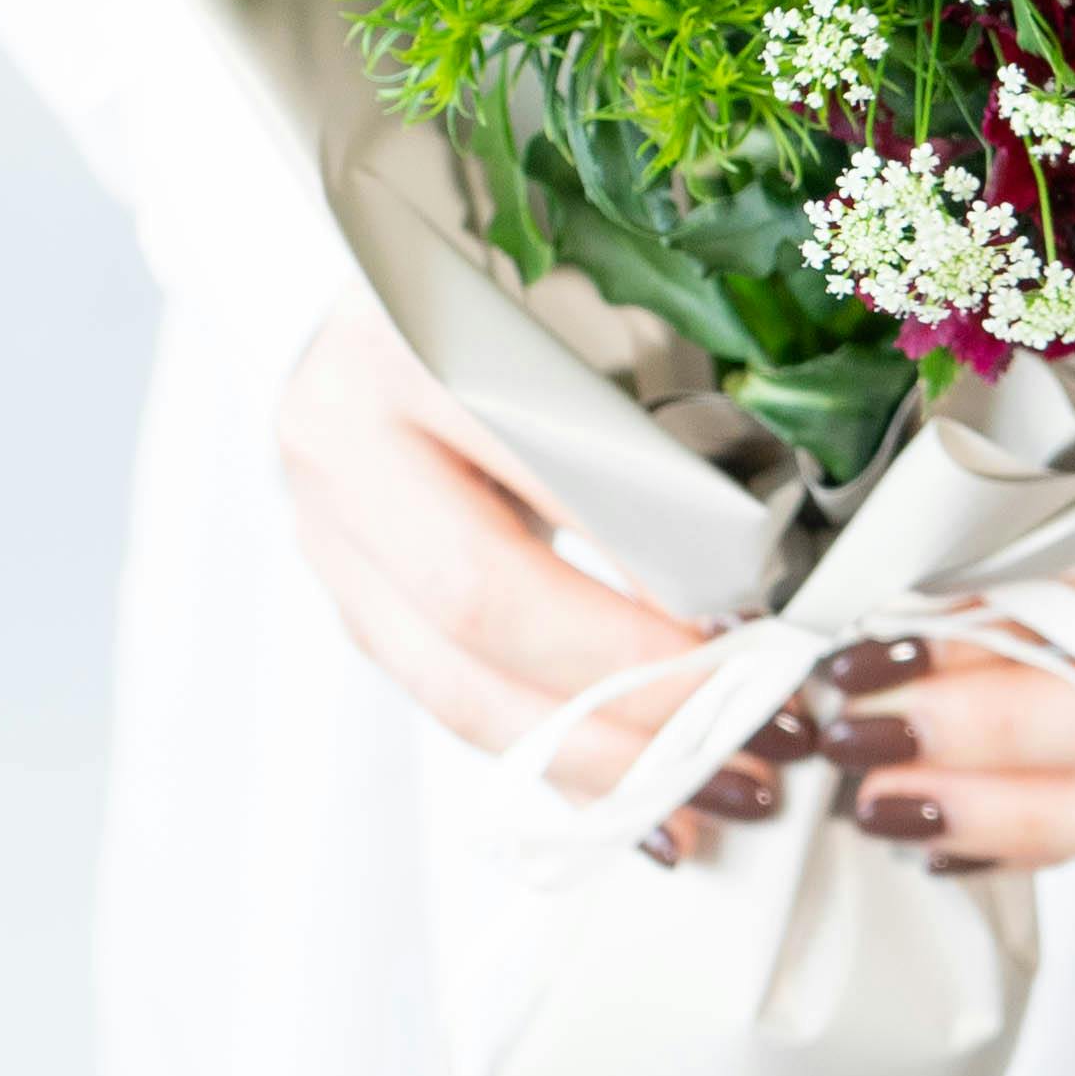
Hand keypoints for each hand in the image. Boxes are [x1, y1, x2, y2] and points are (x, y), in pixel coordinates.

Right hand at [278, 284, 800, 856]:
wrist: (389, 286)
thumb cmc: (509, 291)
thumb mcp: (587, 314)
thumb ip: (644, 417)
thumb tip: (746, 553)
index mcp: (399, 347)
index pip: (528, 478)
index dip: (632, 563)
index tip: (737, 621)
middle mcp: (339, 444)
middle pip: (476, 606)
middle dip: (617, 687)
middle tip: (730, 724)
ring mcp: (328, 532)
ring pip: (450, 682)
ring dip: (584, 754)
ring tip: (695, 789)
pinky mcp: (351, 596)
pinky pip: (448, 695)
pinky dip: (544, 749)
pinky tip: (625, 783)